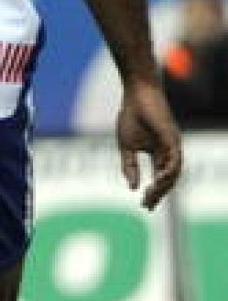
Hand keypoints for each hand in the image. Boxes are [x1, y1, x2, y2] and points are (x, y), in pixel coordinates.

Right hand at [116, 79, 181, 209]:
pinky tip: (158, 181)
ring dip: (163, 186)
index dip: (153, 193)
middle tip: (148, 205)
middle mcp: (169, 152)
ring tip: (151, 196)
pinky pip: (174, 160)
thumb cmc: (132, 116)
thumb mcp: (126, 147)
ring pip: (173, 173)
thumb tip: (132, 187)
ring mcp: (173, 146)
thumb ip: (130, 166)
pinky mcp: (172, 138)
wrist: (136, 94)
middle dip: (158, 194)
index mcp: (159, 153)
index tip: (145, 206)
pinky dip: (168, 172)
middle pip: (168, 179)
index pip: (159, 178)